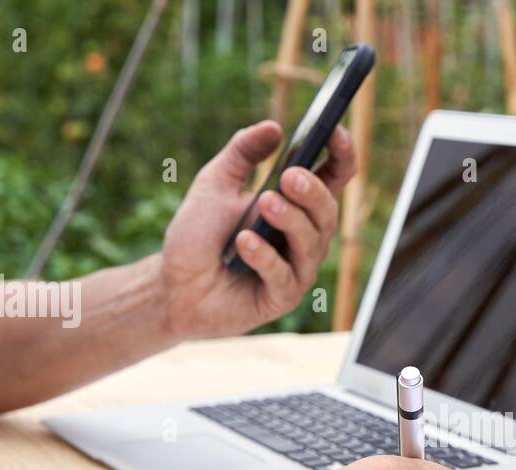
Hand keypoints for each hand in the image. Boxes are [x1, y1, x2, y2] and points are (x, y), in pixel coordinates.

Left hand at [161, 121, 356, 339]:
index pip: (333, 177)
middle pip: (328, 212)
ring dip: (290, 220)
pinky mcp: (282, 297)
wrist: (173, 285)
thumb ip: (242, 152)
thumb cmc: (199, 235)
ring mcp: (296, 268)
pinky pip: (285, 276)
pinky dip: (265, 257)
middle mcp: (304, 237)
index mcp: (296, 204)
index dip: (341, 154)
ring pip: (311, 243)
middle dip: (312, 192)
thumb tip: (274, 127)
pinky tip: (244, 243)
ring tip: (264, 203)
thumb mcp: (216, 183)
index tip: (333, 131)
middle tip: (289, 177)